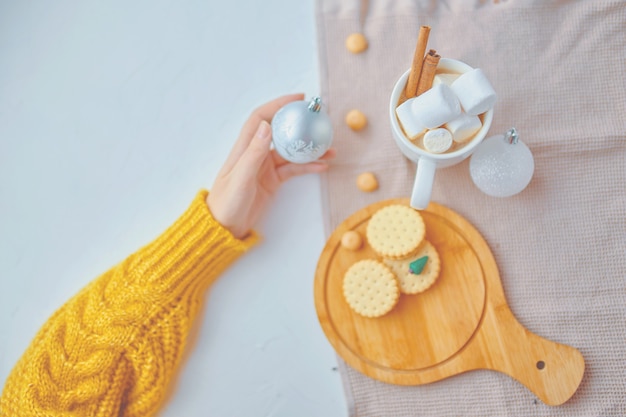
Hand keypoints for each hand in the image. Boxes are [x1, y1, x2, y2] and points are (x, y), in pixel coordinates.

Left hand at [207, 94, 335, 238]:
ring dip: (310, 149)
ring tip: (330, 148)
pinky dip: (308, 167)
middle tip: (319, 119)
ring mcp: (265, 167)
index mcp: (244, 147)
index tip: (299, 99)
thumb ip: (253, 153)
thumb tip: (267, 126)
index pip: (262, 118)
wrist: (224, 228)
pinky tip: (322, 167)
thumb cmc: (226, 202)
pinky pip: (293, 169)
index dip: (278, 105)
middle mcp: (256, 153)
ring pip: (291, 151)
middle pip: (280, 131)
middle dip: (299, 123)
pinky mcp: (273, 180)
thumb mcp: (240, 178)